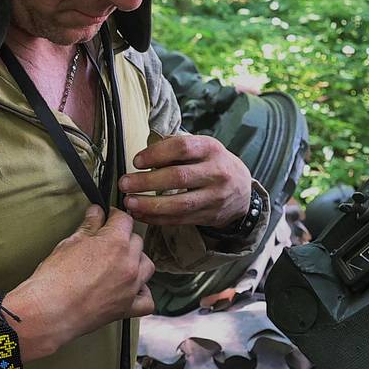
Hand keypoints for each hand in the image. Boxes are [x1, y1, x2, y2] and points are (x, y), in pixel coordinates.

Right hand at [8, 205, 154, 355]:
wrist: (49, 311)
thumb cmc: (54, 279)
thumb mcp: (69, 244)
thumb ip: (88, 226)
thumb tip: (96, 213)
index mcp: (115, 242)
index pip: (124, 220)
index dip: (113, 217)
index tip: (107, 219)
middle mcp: (128, 263)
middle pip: (137, 242)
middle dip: (123, 238)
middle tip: (106, 242)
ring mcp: (130, 287)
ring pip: (146, 266)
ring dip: (136, 261)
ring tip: (119, 264)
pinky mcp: (127, 308)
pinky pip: (147, 300)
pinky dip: (142, 293)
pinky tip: (131, 289)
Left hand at [118, 134, 251, 227]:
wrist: (242, 191)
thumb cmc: (213, 164)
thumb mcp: (202, 148)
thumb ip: (176, 149)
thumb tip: (143, 154)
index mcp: (211, 149)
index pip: (182, 148)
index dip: (156, 154)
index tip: (137, 161)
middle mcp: (216, 173)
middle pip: (178, 177)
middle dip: (147, 182)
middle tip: (125, 183)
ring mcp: (214, 197)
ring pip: (179, 204)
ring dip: (149, 205)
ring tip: (129, 202)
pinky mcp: (208, 216)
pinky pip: (179, 219)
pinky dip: (156, 218)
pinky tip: (140, 214)